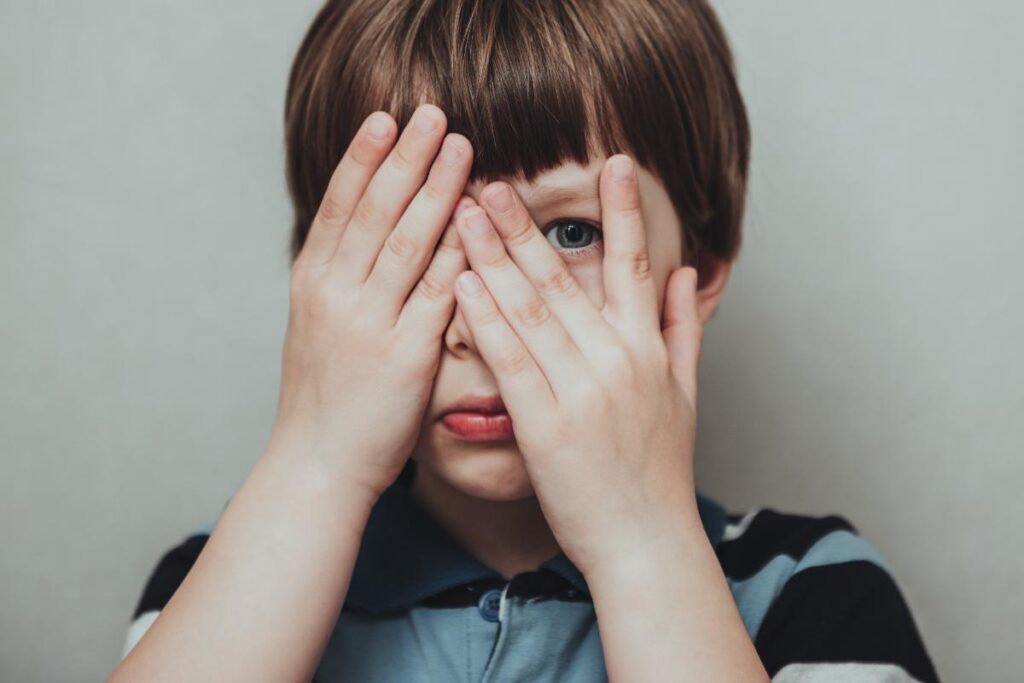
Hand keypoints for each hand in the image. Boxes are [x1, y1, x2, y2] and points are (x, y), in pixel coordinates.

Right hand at [271, 104, 474, 500]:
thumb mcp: (317, 326)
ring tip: (460, 148)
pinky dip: (458, 253)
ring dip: (435, 190)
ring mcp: (368, 323)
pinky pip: (437, 292)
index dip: (364, 158)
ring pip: (406, 242)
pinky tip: (478, 221)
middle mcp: (335, 294)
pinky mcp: (404, 355)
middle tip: (433, 114)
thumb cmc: (323, 397)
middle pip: (374, 211)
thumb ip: (343, 279)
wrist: (316, 464)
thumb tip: (369, 235)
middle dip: (405, 158)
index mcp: (313, 282)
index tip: (386, 118)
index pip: (340, 205)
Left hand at [451, 155, 704, 575]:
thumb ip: (683, 330)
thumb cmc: (659, 472)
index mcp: (646, 350)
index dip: (623, 212)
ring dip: (494, 257)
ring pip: (531, 309)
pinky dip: (486, 318)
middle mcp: (616, 361)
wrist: (646, 543)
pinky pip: (510, 359)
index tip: (613, 162)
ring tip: (467, 212)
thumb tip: (690, 274)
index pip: (635, 266)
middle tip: (494, 180)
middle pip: (565, 279)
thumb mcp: (685, 396)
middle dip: (526, 226)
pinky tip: (462, 281)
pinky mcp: (545, 425)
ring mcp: (581, 391)